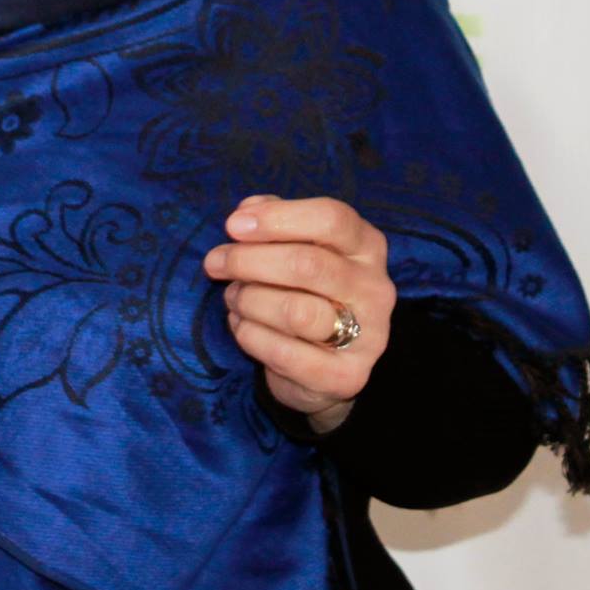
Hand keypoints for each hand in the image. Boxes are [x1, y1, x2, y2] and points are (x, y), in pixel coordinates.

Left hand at [203, 195, 395, 433]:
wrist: (322, 365)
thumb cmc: (304, 290)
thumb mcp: (295, 247)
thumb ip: (275, 222)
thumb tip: (247, 212)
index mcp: (366, 247)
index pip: (332, 219)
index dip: (277, 218)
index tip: (233, 226)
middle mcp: (375, 289)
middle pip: (308, 264)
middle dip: (248, 261)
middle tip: (214, 263)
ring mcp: (367, 336)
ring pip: (296, 311)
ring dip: (249, 301)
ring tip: (234, 297)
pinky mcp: (346, 376)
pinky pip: (284, 353)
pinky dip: (250, 336)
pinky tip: (242, 326)